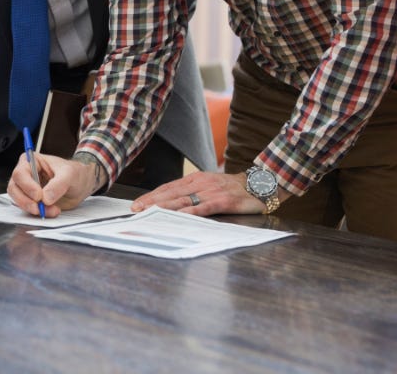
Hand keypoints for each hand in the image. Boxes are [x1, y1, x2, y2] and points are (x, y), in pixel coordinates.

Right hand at [6, 154, 97, 217]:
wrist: (82, 184)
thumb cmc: (75, 173)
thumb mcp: (70, 174)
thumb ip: (58, 184)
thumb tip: (46, 197)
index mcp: (31, 161)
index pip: (20, 173)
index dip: (27, 185)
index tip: (39, 196)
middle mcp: (26, 175)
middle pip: (14, 188)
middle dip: (25, 201)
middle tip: (39, 208)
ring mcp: (28, 189)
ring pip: (19, 201)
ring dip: (33, 209)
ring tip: (51, 210)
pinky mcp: (32, 201)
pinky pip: (28, 209)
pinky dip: (38, 213)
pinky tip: (51, 212)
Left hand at [131, 171, 271, 214]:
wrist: (261, 184)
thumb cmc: (233, 188)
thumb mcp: (210, 185)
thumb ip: (194, 193)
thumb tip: (172, 204)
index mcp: (196, 179)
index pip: (169, 187)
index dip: (152, 196)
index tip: (137, 204)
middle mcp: (201, 183)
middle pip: (171, 193)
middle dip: (152, 202)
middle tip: (136, 210)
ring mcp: (212, 191)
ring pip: (183, 200)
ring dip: (165, 207)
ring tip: (150, 213)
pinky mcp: (223, 201)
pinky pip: (204, 208)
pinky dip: (190, 212)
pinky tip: (179, 217)